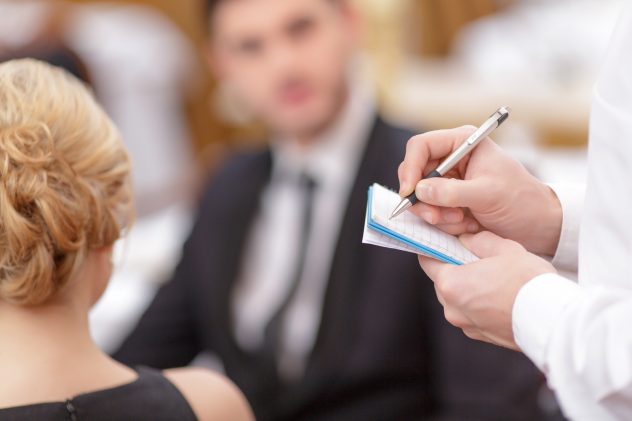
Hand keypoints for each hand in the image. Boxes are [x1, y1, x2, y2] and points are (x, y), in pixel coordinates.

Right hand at [398, 126, 561, 255]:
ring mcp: (448, 183)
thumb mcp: (488, 194)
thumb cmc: (521, 201)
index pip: (421, 146)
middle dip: (423, 199)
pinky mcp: (448, 203)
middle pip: (414, 174)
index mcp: (462, 143)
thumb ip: (452, 192)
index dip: (410, 168)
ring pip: (420, 197)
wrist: (537, 226)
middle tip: (436, 217)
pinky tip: (466, 225)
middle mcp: (451, 160)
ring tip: (462, 221)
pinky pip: (430, 212)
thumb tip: (419, 190)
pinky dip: (443, 223)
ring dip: (436, 214)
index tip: (410, 192)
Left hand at [420, 231, 555, 349]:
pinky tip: (500, 296)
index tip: (444, 243)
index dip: (435, 249)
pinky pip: (472, 314)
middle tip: (475, 259)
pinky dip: (480, 305)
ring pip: (457, 300)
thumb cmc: (528, 284)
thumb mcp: (504, 249)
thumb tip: (467, 239)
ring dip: (468, 289)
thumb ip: (479, 241)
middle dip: (455, 269)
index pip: (427, 261)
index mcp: (451, 284)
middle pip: (442, 282)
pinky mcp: (482, 336)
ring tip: (493, 278)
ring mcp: (466, 325)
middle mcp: (452, 308)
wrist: (553, 319)